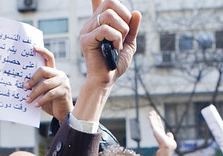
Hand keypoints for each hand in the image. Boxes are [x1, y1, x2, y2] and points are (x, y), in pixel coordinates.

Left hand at [26, 47, 72, 122]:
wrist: (63, 113)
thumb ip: (37, 85)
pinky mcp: (65, 91)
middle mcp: (59, 74)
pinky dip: (41, 100)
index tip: (32, 47)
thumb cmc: (51, 102)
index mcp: (53, 71)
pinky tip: (36, 105)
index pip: (49, 57)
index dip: (42, 51)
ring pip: (46, 84)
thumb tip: (23, 83)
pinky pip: (50, 94)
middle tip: (24, 87)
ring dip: (35, 92)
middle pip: (43, 70)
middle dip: (32, 79)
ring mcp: (63, 82)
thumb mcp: (42, 92)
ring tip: (28, 100)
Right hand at [74, 0, 140, 122]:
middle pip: (110, 2)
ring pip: (109, 14)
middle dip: (124, 15)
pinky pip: (105, 29)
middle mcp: (92, 23)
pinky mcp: (86, 39)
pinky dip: (116, 38)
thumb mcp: (129, 44)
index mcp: (100, 22)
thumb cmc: (115, 64)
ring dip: (121, 29)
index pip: (100, 1)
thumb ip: (132, 28)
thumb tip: (137, 12)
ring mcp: (87, 30)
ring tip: (119, 43)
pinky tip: (115, 48)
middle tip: (124, 33)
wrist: (106, 80)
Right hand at [149, 109, 175, 155]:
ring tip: (150, 112)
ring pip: (154, 123)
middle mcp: (158, 132)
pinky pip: (153, 123)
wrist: (168, 148)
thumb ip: (170, 136)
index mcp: (162, 134)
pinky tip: (150, 115)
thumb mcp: (171, 140)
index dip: (158, 121)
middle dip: (154, 118)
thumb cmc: (170, 146)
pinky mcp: (155, 130)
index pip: (160, 126)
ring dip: (152, 117)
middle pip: (156, 123)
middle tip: (152, 112)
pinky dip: (151, 119)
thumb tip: (169, 133)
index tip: (157, 116)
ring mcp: (156, 131)